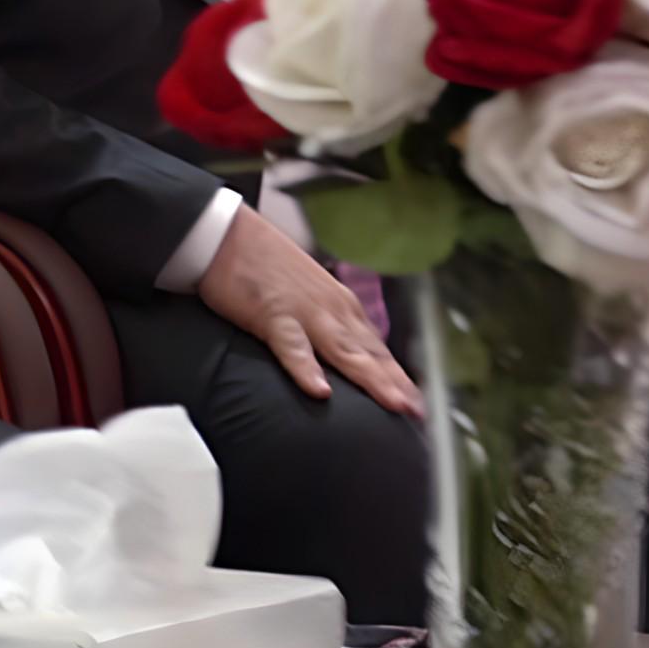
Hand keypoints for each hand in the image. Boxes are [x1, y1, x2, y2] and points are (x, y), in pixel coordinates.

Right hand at [197, 205, 419, 419]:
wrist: (230, 235)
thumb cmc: (264, 266)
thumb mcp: (307, 295)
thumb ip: (326, 325)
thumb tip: (344, 355)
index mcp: (340, 307)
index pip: (377, 349)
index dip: (399, 378)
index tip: (418, 406)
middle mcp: (332, 310)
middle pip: (369, 354)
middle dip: (396, 385)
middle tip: (418, 412)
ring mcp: (305, 312)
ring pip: (344, 351)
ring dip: (371, 378)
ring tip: (392, 404)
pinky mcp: (272, 314)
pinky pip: (292, 346)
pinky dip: (307, 368)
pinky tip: (320, 391)